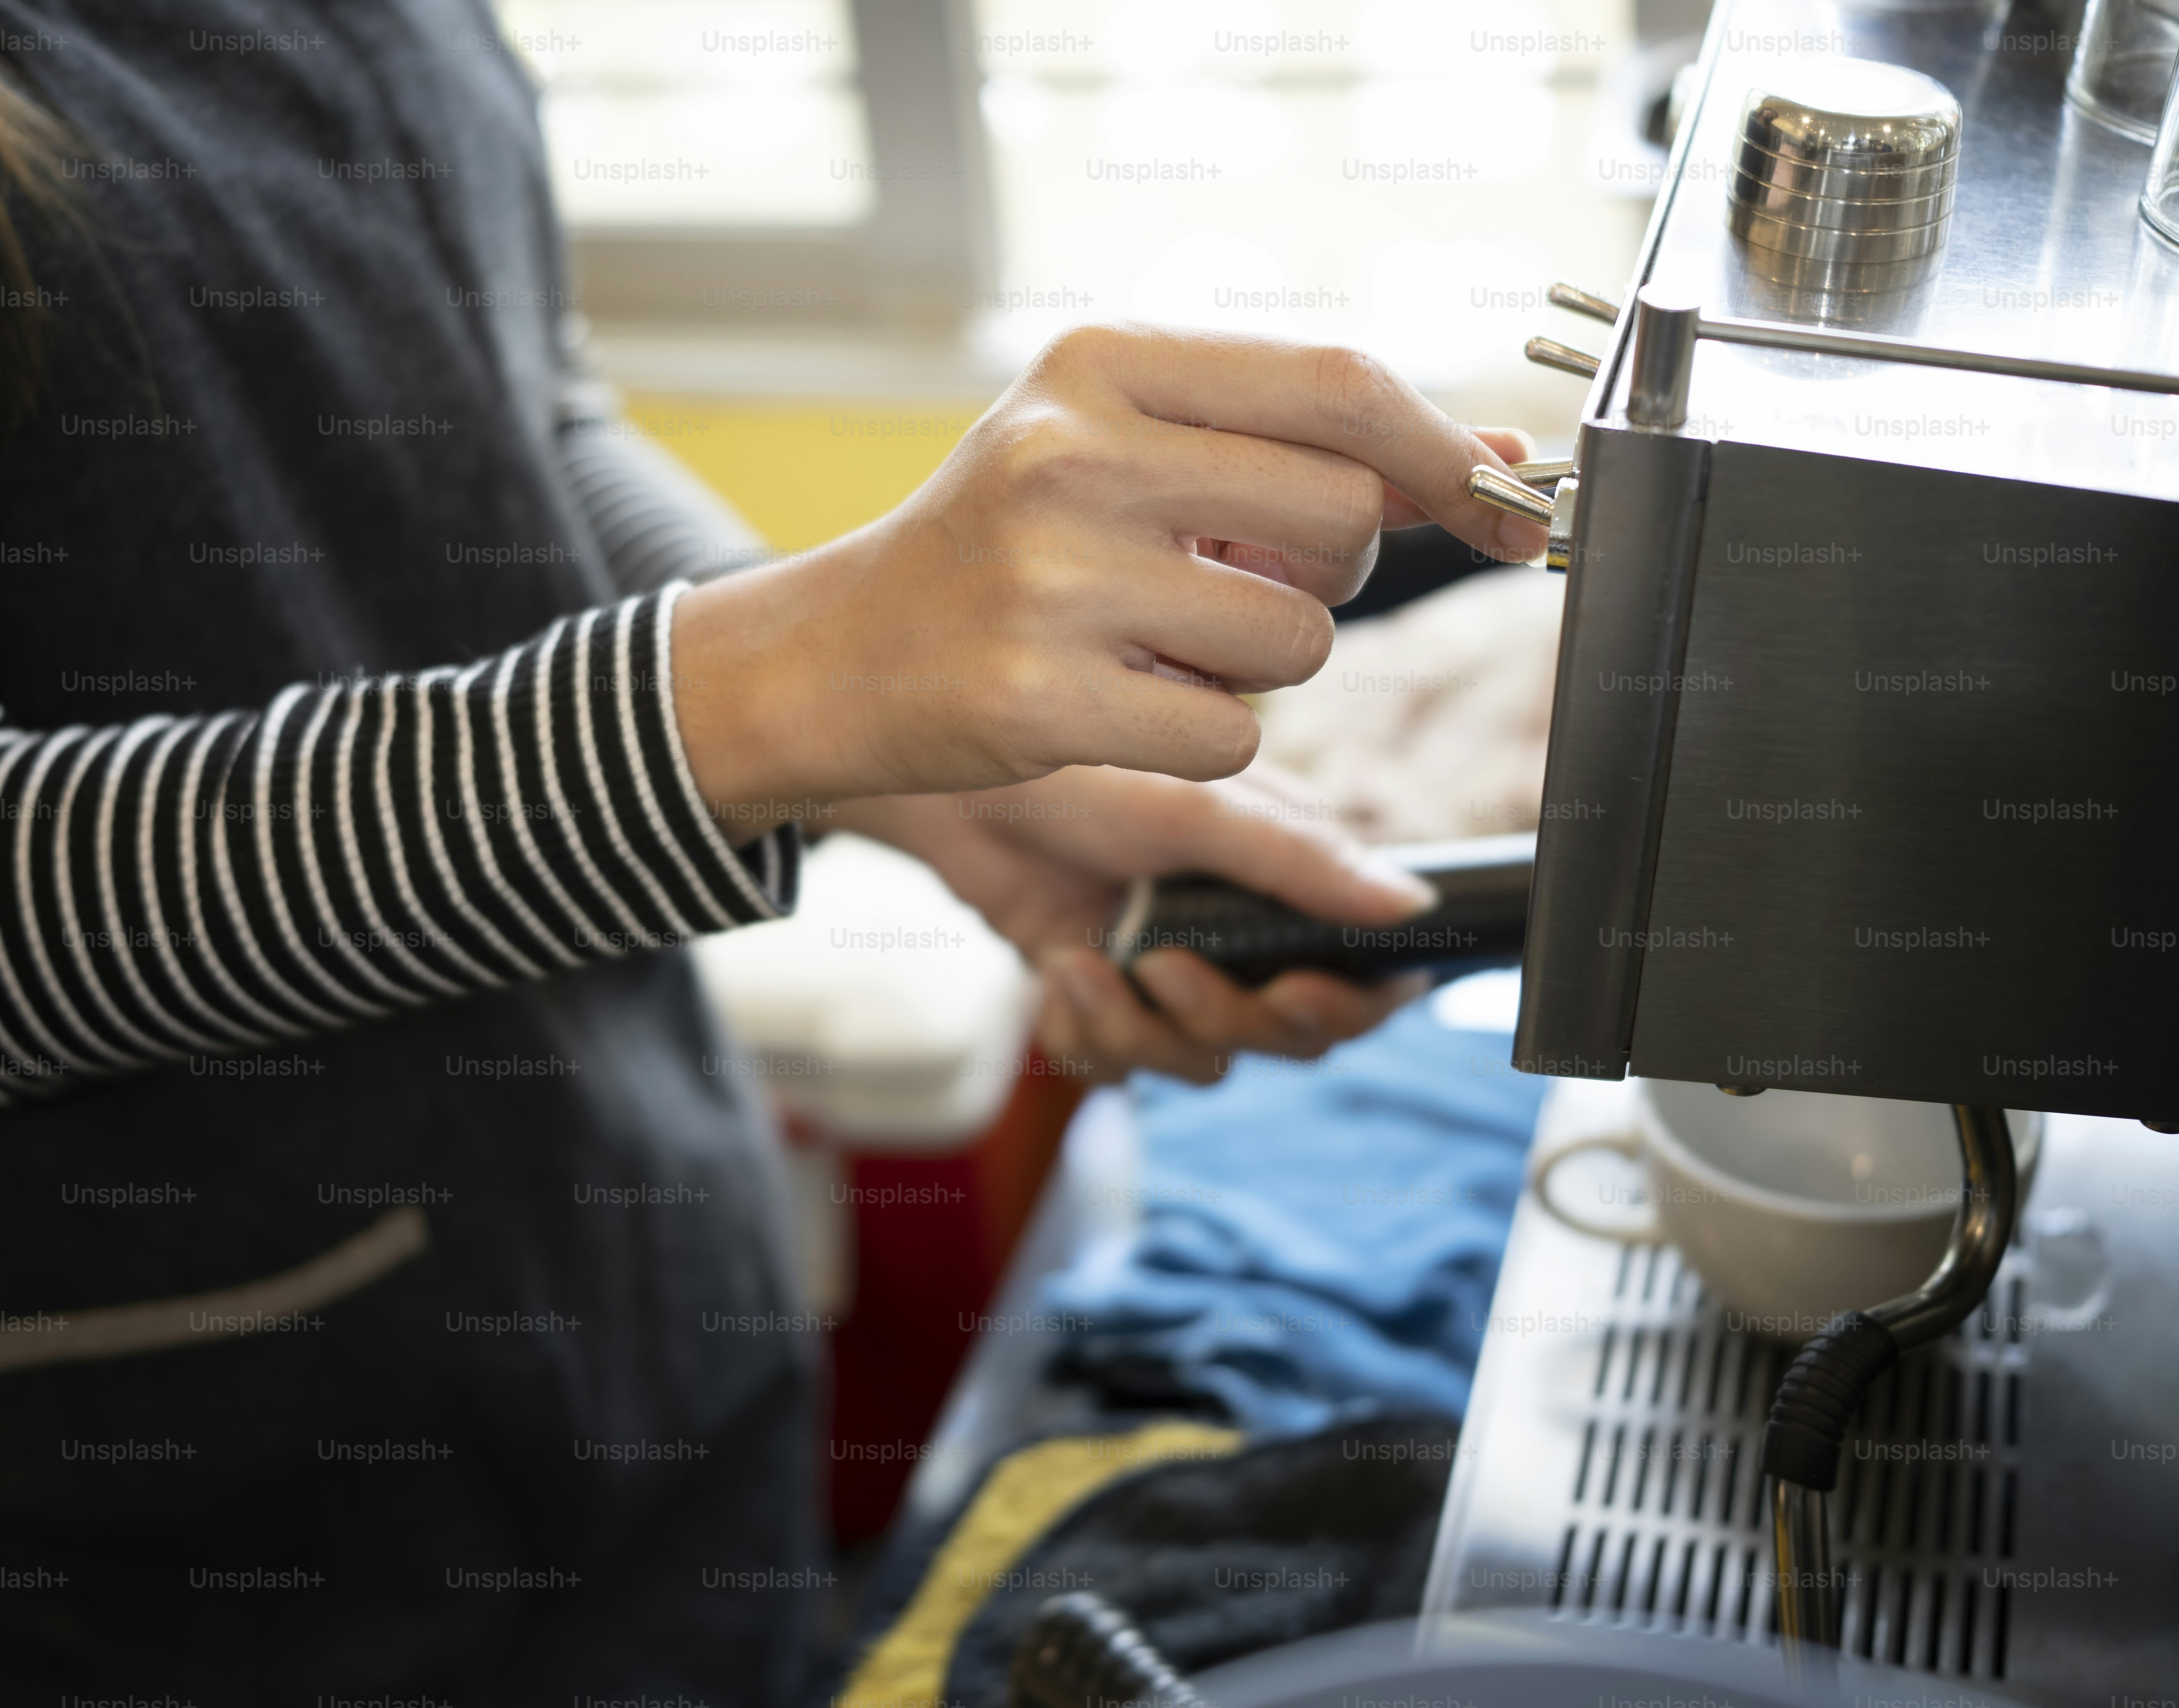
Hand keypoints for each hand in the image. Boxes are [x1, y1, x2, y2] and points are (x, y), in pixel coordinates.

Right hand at [671, 322, 1542, 819]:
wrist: (843, 651)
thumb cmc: (1006, 543)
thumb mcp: (1126, 446)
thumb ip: (1298, 444)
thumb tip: (1498, 461)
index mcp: (1102, 365)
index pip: (1341, 386)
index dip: (1445, 454)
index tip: (1502, 503)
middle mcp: (1073, 455)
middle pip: (1340, 521)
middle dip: (1327, 576)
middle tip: (1237, 582)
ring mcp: (1053, 580)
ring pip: (1297, 644)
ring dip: (1261, 666)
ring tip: (1156, 640)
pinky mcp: (1041, 697)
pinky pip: (1230, 735)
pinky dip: (1199, 735)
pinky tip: (1115, 700)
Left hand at [833, 763, 1436, 1084]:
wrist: (959, 793)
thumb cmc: (1082, 774)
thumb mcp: (1195, 807)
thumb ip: (1299, 862)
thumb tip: (1413, 908)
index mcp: (1284, 887)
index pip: (1361, 980)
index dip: (1350, 1006)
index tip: (1300, 994)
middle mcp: (1239, 939)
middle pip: (1282, 1036)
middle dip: (1225, 1016)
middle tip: (1165, 968)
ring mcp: (1170, 975)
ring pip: (1196, 1062)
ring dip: (1135, 1026)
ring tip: (1077, 962)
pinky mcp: (1105, 1001)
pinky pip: (1117, 1067)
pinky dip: (1083, 1034)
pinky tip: (1051, 975)